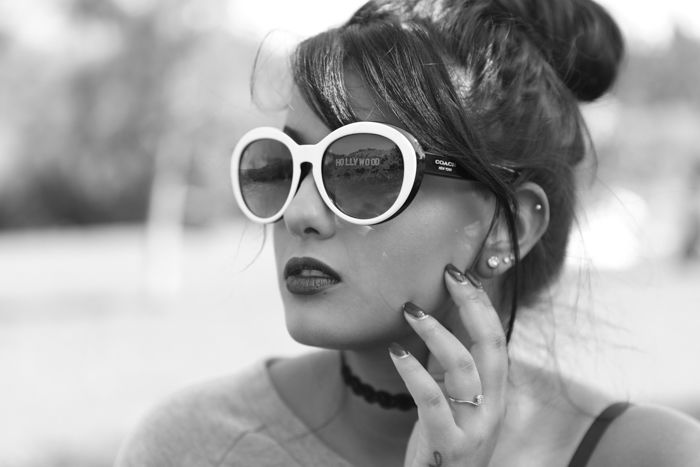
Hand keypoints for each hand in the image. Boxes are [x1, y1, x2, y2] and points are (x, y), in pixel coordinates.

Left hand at [389, 264, 508, 466]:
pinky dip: (413, 370)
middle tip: (450, 275)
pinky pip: (432, 399)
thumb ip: (448, 368)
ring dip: (436, 331)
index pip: (496, 338)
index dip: (481, 303)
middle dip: (473, 304)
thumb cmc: (442, 444)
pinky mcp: (449, 444)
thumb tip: (434, 322)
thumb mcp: (452, 401)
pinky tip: (397, 350)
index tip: (461, 273)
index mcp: (494, 393)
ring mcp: (474, 427)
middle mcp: (493, 407)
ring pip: (463, 366)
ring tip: (410, 310)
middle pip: (491, 344)